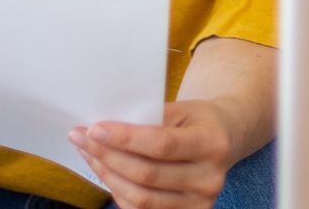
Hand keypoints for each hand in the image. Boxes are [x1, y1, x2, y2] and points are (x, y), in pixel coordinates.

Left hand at [70, 100, 234, 208]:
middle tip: (82, 138)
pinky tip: (106, 172)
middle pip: (147, 174)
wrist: (226, 139)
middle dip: (108, 156)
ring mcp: (199, 202)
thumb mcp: (182, 109)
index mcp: (212, 143)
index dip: (125, 139)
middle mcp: (209, 178)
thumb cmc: (198, 120)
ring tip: (89, 153)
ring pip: (141, 197)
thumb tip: (104, 130)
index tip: (95, 129)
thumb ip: (150, 119)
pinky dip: (118, 192)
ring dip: (107, 175)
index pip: (161, 145)